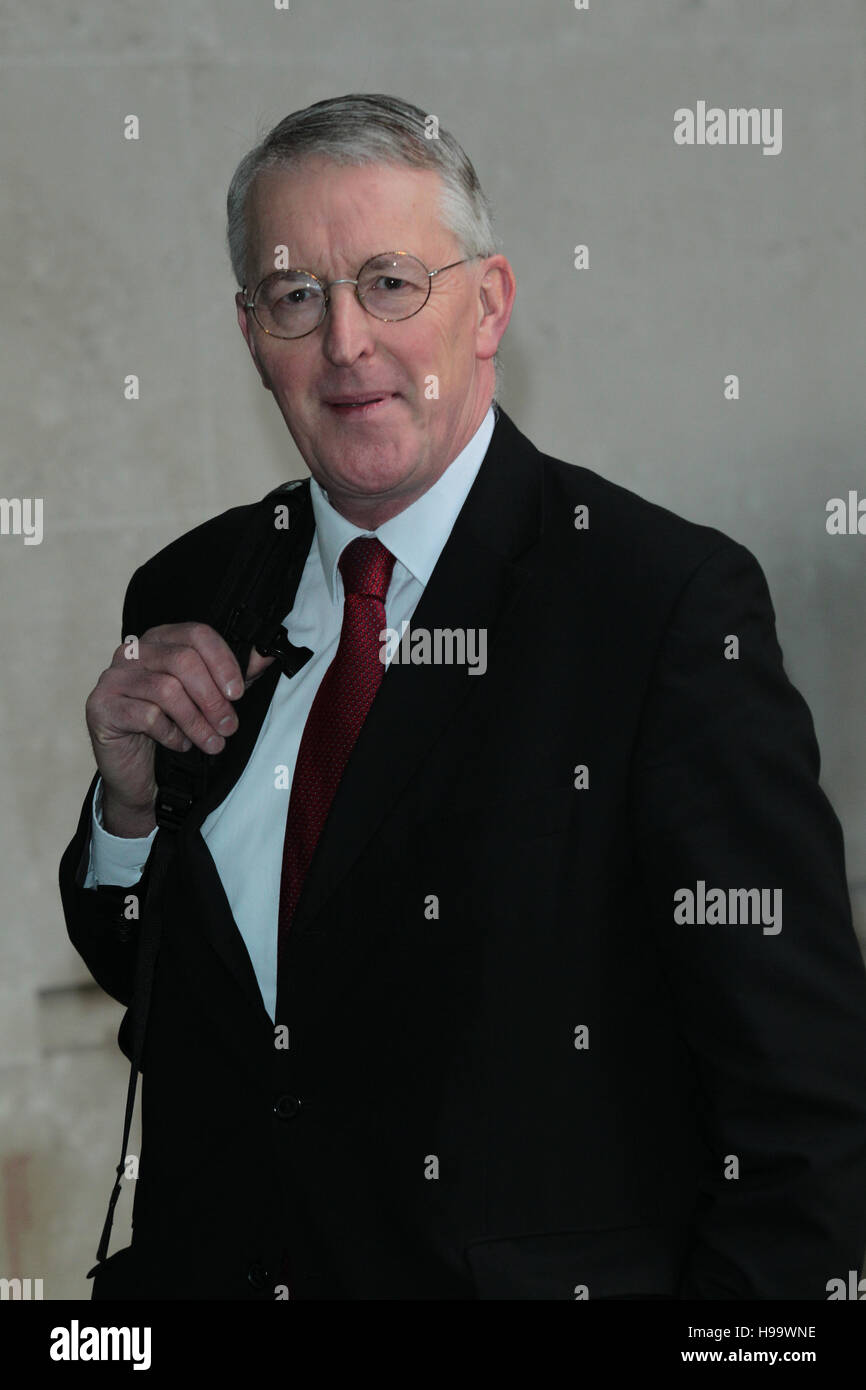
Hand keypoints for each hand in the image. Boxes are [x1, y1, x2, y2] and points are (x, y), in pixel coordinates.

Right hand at [85, 623, 274, 835]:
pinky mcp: (101, 707)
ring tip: (212, 743)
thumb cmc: (171, 727)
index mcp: (159, 640)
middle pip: (183, 661)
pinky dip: (171, 733)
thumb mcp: (209, 698)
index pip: (197, 634)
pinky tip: (180, 744)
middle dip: (213, 699)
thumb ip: (234, 675)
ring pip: (166, 690)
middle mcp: (132, 652)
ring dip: (197, 721)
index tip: (237, 693)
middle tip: (228, 726)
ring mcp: (113, 678)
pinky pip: (146, 715)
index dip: (223, 662)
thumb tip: (266, 655)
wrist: (136, 769)